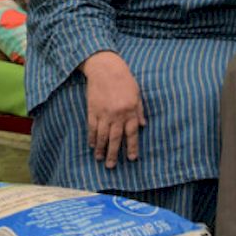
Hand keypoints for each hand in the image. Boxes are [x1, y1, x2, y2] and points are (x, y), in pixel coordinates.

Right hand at [81, 51, 145, 168]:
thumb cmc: (124, 80)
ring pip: (102, 136)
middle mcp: (117, 115)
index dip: (131, 147)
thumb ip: (139, 111)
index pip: (131, 134)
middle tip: (111, 166)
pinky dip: (92, 137)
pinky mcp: (92, 110)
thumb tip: (143, 126)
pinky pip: (92, 127)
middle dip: (113, 154)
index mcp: (130, 111)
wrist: (106, 69)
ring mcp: (104, 113)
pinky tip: (92, 145)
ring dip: (101, 149)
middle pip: (115, 139)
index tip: (131, 158)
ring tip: (100, 159)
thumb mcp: (137, 94)